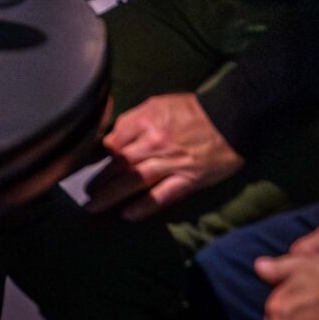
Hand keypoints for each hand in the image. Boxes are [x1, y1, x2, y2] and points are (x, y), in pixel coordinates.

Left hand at [81, 92, 241, 220]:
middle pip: (119, 164)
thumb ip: (135, 120)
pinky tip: (128, 215)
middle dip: (99, 180)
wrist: (232, 115)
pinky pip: (162, 196)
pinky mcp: (189, 179)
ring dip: (111, 195)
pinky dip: (144, 207)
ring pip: (134, 181)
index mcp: (147, 120)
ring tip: (94, 206)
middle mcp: (155, 142)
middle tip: (86, 193)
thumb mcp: (159, 104)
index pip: (114, 141)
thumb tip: (113, 139)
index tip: (88, 166)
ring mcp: (172, 162)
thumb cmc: (194, 109)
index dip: (99, 156)